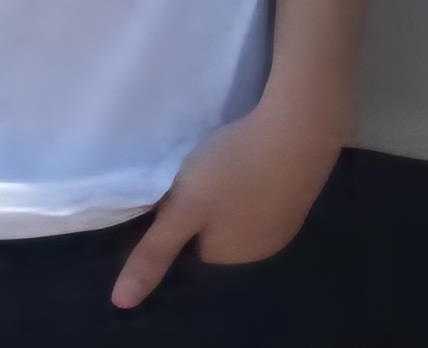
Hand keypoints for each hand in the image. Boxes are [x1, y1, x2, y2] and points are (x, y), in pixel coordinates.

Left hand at [109, 95, 346, 306]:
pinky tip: (257, 151)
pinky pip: (269, 189)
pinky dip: (260, 173)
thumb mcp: (183, 208)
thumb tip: (122, 302)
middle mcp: (264, 246)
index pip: (192, 242)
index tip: (182, 187)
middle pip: (220, 227)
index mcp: (233, 255)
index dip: (182, 213)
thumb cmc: (234, 168)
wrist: (299, 126)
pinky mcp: (305, 188)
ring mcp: (290, 218)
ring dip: (235, 186)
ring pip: (245, 207)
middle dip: (209, 204)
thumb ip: (153, 253)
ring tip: (231, 155)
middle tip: (204, 169)